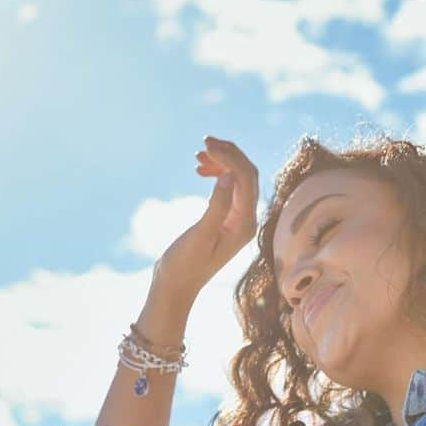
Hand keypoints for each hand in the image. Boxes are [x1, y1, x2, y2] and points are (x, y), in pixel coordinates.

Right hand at [150, 135, 259, 305]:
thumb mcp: (200, 235)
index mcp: (244, 224)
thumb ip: (216, 206)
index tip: (204, 143)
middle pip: (249, 175)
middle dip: (229, 154)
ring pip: (240, 179)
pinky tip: (199, 168)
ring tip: (198, 152)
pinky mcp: (227, 219)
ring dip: (222, 161)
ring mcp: (238, 220)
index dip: (229, 157)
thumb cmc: (186, 264)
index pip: (246, 179)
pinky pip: (230, 188)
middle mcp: (246, 221)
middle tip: (204, 140)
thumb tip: (228, 176)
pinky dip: (217, 173)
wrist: (177, 285)